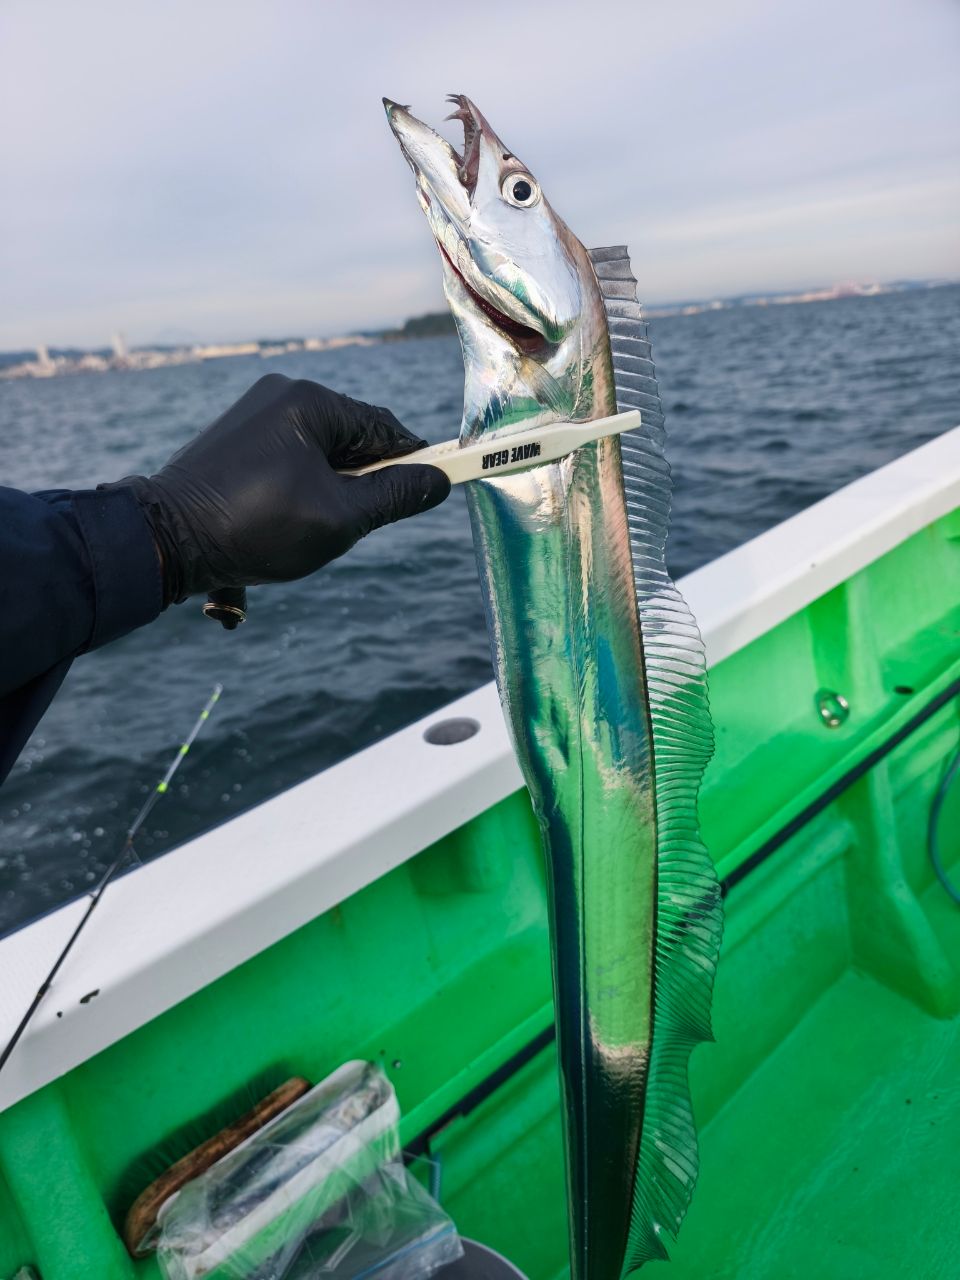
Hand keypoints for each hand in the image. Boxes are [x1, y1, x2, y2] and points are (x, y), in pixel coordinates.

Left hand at [102, 374, 450, 606]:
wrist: (162, 539)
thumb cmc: (255, 525)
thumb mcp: (340, 517)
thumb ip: (395, 496)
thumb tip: (438, 481)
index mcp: (309, 401)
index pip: (384, 428)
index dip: (414, 460)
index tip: (435, 488)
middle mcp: (279, 396)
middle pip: (351, 442)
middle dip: (360, 487)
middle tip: (354, 529)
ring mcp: (251, 417)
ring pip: (317, 458)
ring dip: (325, 498)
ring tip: (305, 536)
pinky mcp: (231, 442)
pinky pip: (285, 465)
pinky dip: (294, 497)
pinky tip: (279, 531)